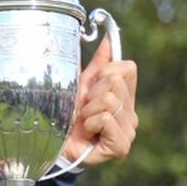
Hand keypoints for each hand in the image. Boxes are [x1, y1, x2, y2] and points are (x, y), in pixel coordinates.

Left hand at [62, 37, 138, 164]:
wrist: (55, 143)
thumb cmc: (68, 116)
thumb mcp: (82, 85)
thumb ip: (98, 63)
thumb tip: (109, 40)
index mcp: (126, 96)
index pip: (128, 68)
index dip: (104, 73)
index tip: (90, 89)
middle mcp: (131, 113)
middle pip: (115, 82)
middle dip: (92, 93)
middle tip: (84, 110)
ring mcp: (129, 130)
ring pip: (109, 100)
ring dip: (88, 110)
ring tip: (84, 122)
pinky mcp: (122, 145)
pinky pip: (105, 118)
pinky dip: (90, 123)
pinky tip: (88, 133)